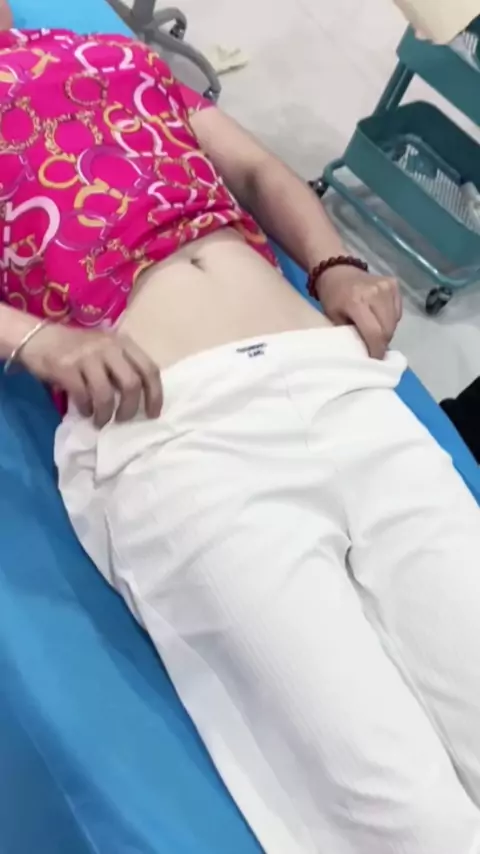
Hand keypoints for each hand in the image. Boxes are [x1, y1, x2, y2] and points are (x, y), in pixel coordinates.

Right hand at [20, 323, 162, 427]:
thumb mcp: (107, 350)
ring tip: (101, 421)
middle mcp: (108, 346)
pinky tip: (85, 412)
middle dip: (130, 408)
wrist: (39, 338)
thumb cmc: (79, 350)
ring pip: (106, 394)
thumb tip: (141, 400)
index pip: (149, 369)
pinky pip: (82, 395)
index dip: (155, 395)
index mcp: (123, 343)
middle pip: (132, 383)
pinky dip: (86, 409)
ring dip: (106, 414)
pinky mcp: (66, 367)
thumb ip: (123, 366)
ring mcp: (86, 356)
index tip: (152, 414)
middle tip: (123, 420)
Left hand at [315, 267, 401, 358]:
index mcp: (357, 301)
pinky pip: (397, 311)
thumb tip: (365, 352)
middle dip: (382, 343)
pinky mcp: (394, 284)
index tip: (375, 360)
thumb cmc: (332, 296)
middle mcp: (375, 293)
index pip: (374, 332)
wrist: (337, 269)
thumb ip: (351, 334)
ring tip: (376, 335)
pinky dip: (391, 319)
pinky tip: (380, 319)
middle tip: (375, 350)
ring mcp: (387, 286)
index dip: (376, 350)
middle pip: (387, 328)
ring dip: (387, 332)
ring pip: (394, 321)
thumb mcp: (334, 317)